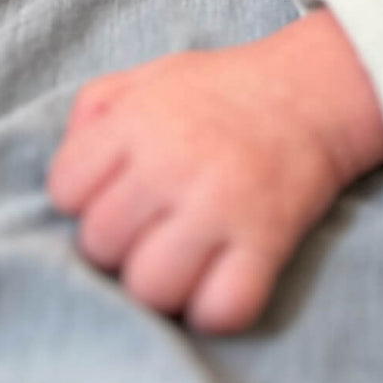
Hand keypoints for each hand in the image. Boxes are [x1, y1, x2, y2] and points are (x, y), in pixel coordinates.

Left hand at [47, 10, 382, 333]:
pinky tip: (224, 278)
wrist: (317, 87)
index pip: (66, 190)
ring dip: (164, 283)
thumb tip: (70, 163)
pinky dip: (218, 308)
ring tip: (187, 257)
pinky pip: (221, 308)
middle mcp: (174, 161)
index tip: (122, 191)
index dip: (86, 198)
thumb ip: (99, 107)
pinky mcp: (268, 236)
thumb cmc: (229, 88)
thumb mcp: (156, 74)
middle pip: (101, 245)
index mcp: (140, 119)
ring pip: (150, 288)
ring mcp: (221, 202)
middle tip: (157, 224)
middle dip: (122, 242)